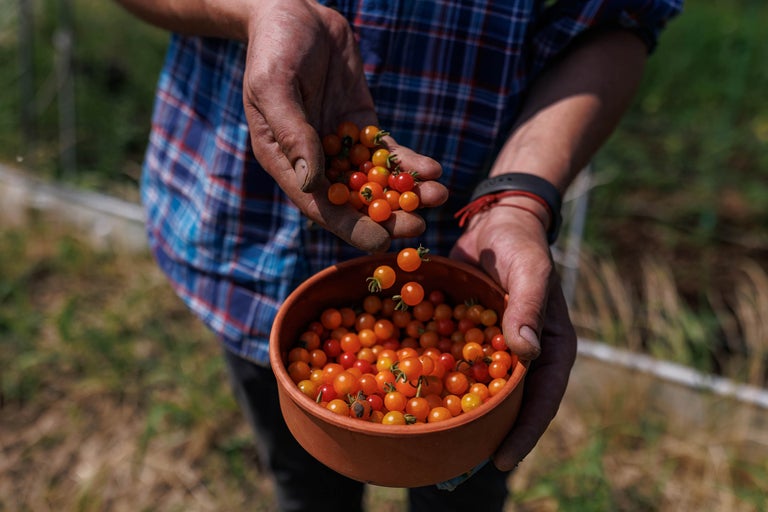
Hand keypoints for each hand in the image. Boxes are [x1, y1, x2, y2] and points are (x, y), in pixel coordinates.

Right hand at [241, 0, 446, 252]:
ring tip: (437, 196)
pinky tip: (432, 170)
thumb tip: (313, 182)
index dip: (350, 226)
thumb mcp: (274, 87)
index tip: (380, 242)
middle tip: (419, 226)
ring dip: (406, 191)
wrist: (293, 11)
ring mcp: (340, 144)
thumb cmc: (273, 48)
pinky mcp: (362, 125)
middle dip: (387, 215)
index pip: (318, 205)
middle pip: (353, 199)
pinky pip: (388, 150)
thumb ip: (293, 133)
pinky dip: (409, 163)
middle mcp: (314, 160)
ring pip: (376, 178)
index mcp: (284, 161)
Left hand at [450, 200, 576, 468]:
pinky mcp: (466, 336)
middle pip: (509, 405)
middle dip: (489, 435)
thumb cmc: (521, 244)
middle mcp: (522, 356)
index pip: (542, 399)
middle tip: (461, 464)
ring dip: (458, 413)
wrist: (495, 220)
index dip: (525, 433)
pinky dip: (433, 378)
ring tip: (432, 442)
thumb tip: (528, 354)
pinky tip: (406, 392)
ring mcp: (492, 348)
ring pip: (478, 389)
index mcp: (550, 347)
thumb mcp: (530, 270)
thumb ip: (528, 308)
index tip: (501, 461)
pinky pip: (451, 363)